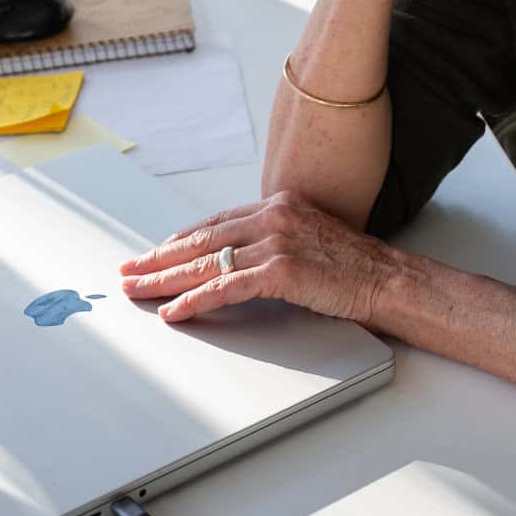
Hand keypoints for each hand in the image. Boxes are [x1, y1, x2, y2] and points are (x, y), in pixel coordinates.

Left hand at [119, 190, 415, 328]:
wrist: (386, 279)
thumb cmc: (351, 267)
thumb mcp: (306, 240)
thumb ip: (272, 241)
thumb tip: (235, 261)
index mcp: (277, 204)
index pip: (214, 223)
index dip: (178, 240)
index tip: (153, 253)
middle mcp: (272, 216)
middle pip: (201, 240)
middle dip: (159, 259)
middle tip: (128, 272)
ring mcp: (276, 241)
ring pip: (206, 263)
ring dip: (165, 280)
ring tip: (137, 292)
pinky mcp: (281, 270)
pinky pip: (225, 287)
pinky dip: (194, 301)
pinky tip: (173, 311)